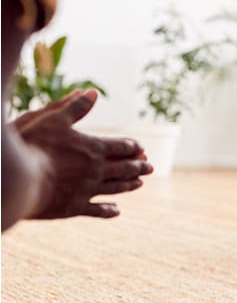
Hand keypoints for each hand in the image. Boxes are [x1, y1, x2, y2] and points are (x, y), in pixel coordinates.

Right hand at [13, 89, 152, 219]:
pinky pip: (96, 210)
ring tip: (140, 183)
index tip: (141, 149)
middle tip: (151, 167)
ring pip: (115, 188)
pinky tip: (116, 210)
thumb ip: (75, 107)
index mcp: (94, 148)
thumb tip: (93, 92)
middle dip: (138, 167)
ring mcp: (86, 191)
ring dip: (129, 185)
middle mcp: (96, 171)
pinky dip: (108, 210)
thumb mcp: (54, 120)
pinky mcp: (74, 208)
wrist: (18, 180)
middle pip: (123, 168)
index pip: (120, 147)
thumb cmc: (33, 146)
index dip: (132, 147)